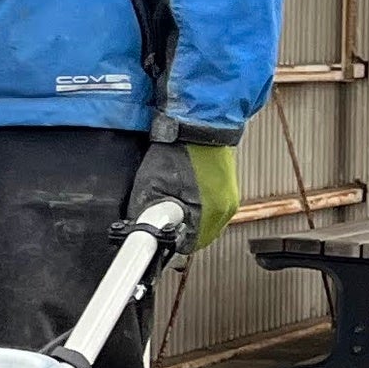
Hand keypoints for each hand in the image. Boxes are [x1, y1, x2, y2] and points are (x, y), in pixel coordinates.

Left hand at [128, 137, 240, 252]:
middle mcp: (225, 210)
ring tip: (174, 199)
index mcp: (209, 213)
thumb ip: (144, 212)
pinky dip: (198, 206)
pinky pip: (212, 208)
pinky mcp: (229, 190)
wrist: (198, 122)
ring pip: (206, 223)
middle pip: (199, 235)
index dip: (169, 239)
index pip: (188, 245)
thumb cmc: (177, 150)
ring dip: (190, 218)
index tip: (158, 231)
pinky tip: (185, 191)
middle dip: (180, 229)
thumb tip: (138, 228)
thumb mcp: (149, 184)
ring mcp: (230, 199)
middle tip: (163, 215)